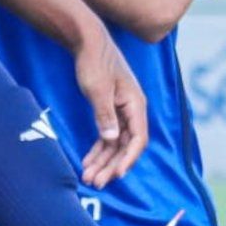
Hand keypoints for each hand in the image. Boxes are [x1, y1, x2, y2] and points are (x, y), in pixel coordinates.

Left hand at [74, 31, 147, 187]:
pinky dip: (98, 149)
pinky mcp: (110, 110)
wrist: (87, 42)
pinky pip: (106, 135)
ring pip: (115, 144)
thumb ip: (104, 114)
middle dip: (111, 166)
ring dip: (103, 161)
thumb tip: (111, 139)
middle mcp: (132, 111)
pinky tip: (87, 161)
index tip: (116, 174)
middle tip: (95, 183)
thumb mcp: (98, 89)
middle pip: (125, 146)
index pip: (137, 139)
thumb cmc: (94, 62)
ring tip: (88, 178)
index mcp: (135, 105)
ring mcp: (121, 112)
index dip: (128, 158)